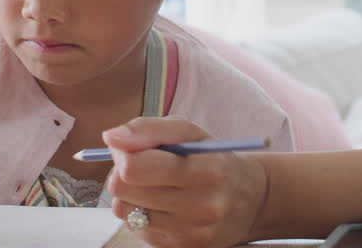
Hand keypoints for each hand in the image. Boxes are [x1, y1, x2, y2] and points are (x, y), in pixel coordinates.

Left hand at [103, 118, 268, 247]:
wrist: (251, 201)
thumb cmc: (214, 158)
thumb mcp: (189, 132)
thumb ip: (148, 128)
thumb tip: (110, 137)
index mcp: (206, 170)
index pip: (135, 168)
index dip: (122, 154)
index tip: (128, 148)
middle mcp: (201, 206)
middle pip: (123, 190)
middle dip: (121, 173)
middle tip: (138, 165)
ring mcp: (191, 233)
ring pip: (125, 212)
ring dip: (130, 195)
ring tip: (152, 185)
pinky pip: (137, 230)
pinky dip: (141, 214)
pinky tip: (161, 205)